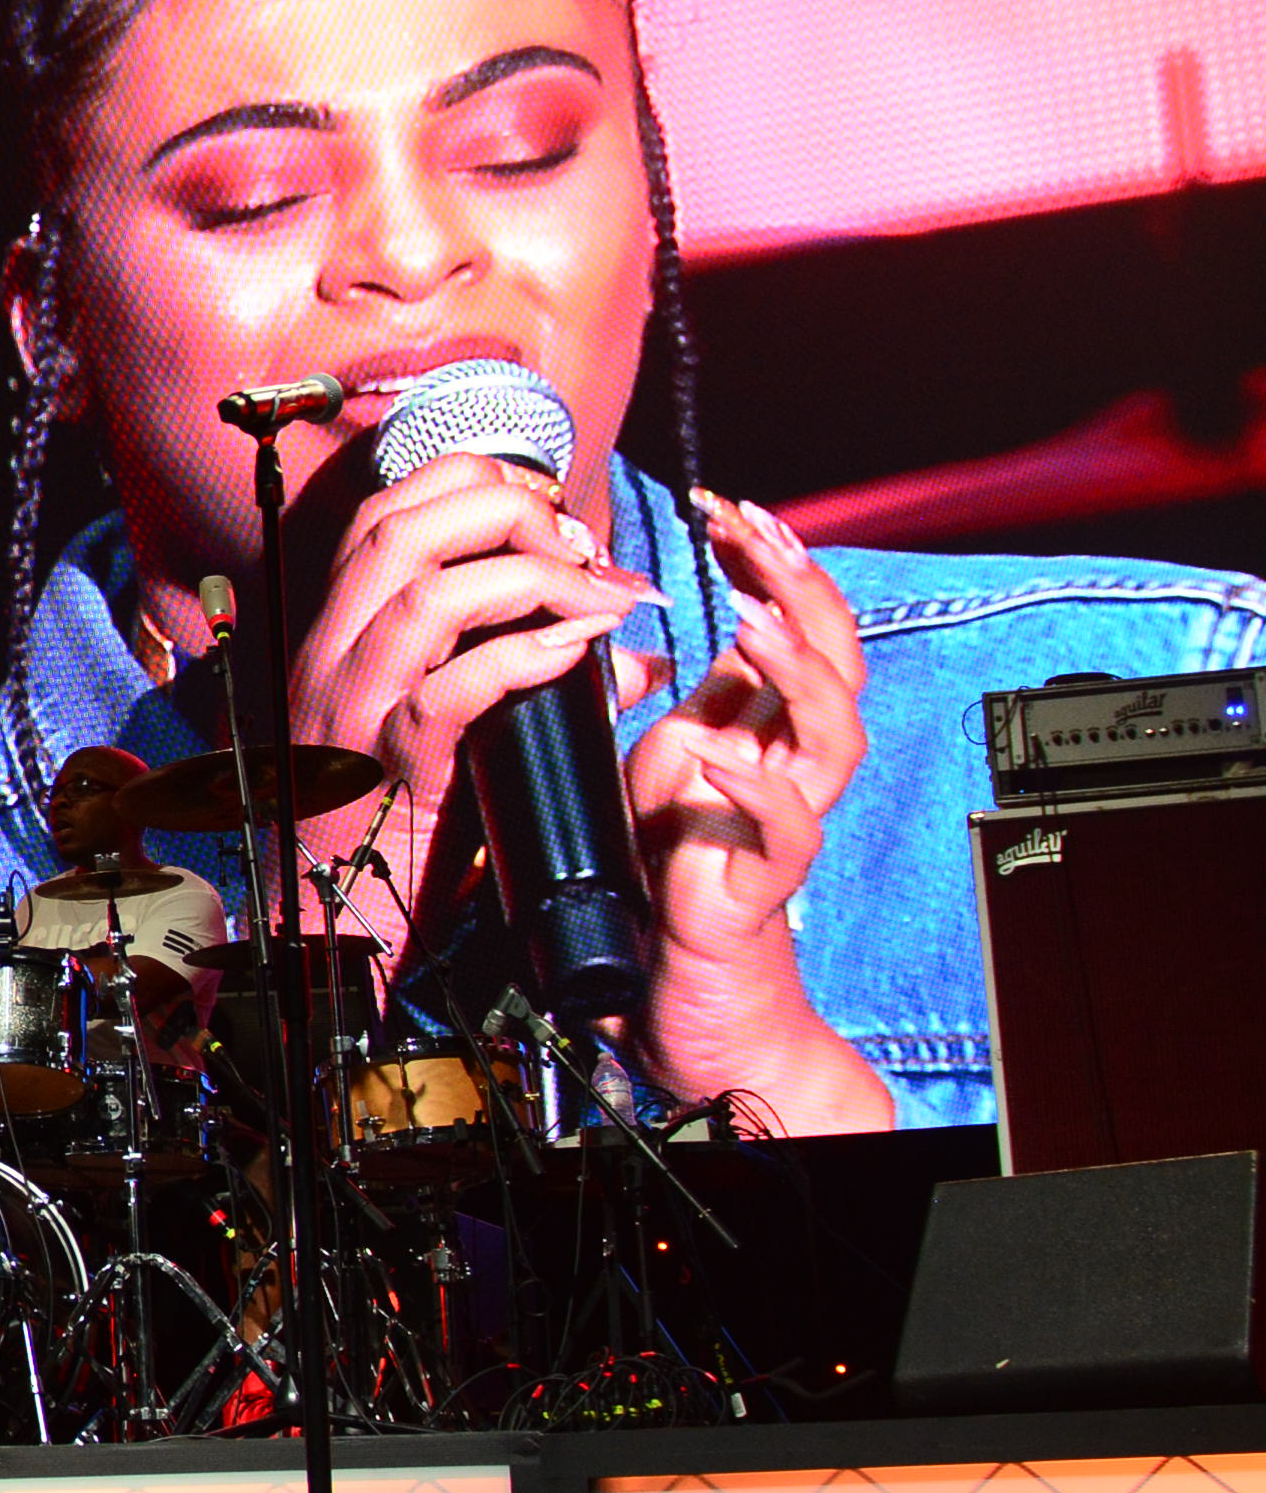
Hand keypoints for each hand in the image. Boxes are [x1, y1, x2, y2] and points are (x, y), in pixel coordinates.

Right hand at [285, 453, 662, 911]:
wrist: (341, 924)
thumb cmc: (400, 824)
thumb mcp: (455, 732)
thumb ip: (527, 678)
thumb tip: (630, 653)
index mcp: (341, 634)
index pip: (388, 511)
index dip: (476, 486)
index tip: (553, 517)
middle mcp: (333, 656)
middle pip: (403, 528)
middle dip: (509, 512)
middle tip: (582, 549)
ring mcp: (354, 710)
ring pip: (425, 594)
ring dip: (531, 577)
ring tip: (598, 597)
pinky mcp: (390, 768)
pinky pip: (452, 689)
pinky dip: (523, 655)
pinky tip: (577, 648)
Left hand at [621, 490, 893, 1137]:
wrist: (676, 988)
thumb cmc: (666, 875)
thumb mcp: (658, 764)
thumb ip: (685, 702)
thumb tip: (674, 630)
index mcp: (759, 731)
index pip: (790, 625)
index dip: (771, 561)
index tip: (730, 505)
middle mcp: (786, 767)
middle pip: (832, 660)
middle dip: (798, 587)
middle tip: (755, 532)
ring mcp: (783, 822)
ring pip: (835, 735)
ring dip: (796, 672)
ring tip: (749, 623)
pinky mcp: (760, 884)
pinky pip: (789, 830)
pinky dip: (759, 788)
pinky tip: (723, 756)